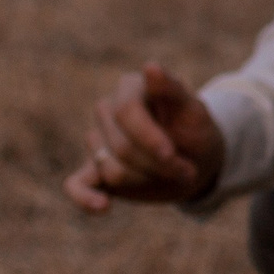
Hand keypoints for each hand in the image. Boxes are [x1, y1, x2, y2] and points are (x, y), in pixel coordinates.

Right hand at [64, 62, 225, 212]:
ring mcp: (98, 142)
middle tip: (186, 169)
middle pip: (120, 146)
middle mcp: (108, 111)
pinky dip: (86, 199)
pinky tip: (104, 207)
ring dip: (146, 179)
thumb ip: (172, 90)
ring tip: (170, 173)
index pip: (126, 112)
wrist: (198, 162)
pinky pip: (75, 185)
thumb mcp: (194, 111)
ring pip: (111, 170)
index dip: (148, 137)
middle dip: (157, 164)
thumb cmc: (196, 131)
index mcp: (130, 88)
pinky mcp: (93, 171)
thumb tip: (150, 67)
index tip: (171, 155)